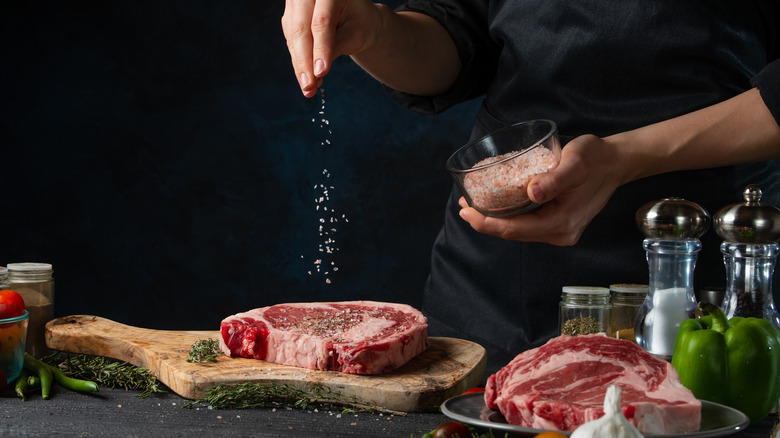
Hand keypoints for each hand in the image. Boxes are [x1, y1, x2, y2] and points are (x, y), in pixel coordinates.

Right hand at [282, 0, 381, 97]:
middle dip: (304, 62)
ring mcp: (296, 4)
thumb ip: (336, 48)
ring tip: (309, 88)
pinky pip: (291, 42)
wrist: (356, 16)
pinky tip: (307, 79)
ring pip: (293, 37)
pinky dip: (298, 62)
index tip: (321, 72)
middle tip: (309, 86)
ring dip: (300, 65)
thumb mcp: (355, 34)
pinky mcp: (290, 17)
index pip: (321, 22)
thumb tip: (316, 73)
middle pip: (301, 29)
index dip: (320, 49)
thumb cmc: (360, 23)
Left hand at [457, 135, 625, 245]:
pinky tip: (496, 203)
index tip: (466, 210)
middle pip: (513, 234)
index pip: (514, 230)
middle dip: (485, 222)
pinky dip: (509, 215)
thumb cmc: (595, 159)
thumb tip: (533, 192)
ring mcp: (560, 230)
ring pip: (518, 230)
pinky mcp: (558, 223)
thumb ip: (554, 179)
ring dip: (495, 219)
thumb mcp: (575, 163)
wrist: (615, 162)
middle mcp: (560, 233)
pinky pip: (527, 224)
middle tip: (463, 205)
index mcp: (562, 224)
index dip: (486, 223)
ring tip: (473, 204)